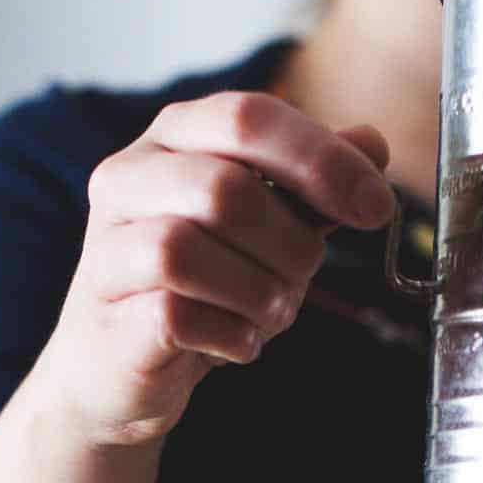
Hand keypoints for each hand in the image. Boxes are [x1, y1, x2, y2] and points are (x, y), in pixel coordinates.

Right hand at [38, 92, 393, 444]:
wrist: (122, 364)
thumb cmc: (200, 286)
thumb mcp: (265, 228)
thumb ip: (310, 186)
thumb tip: (371, 145)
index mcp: (174, 138)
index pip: (247, 118)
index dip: (321, 160)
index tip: (375, 207)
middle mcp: (129, 179)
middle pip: (223, 189)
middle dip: (289, 245)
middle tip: (302, 279)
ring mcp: (107, 247)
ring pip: (185, 250)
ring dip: (257, 293)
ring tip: (269, 313)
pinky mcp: (107, 315)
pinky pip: (175, 315)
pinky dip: (229, 336)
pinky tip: (239, 342)